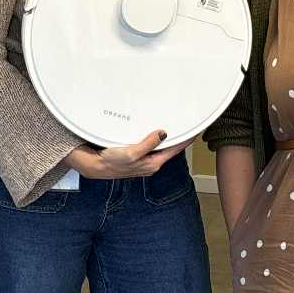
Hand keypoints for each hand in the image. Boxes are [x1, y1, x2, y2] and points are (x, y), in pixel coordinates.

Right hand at [66, 130, 190, 179]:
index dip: (186, 140)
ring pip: (162, 147)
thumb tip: (162, 134)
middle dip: (180, 138)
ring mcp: (145, 160)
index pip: (175, 150)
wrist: (97, 166)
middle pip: (171, 149)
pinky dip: (158, 139)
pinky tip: (158, 133)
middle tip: (190, 126)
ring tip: (178, 128)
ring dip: (170, 138)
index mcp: (153, 163)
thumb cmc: (112, 162)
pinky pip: (153, 146)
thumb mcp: (131, 153)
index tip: (196, 131)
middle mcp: (151, 163)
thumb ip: (148, 144)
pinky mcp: (138, 156)